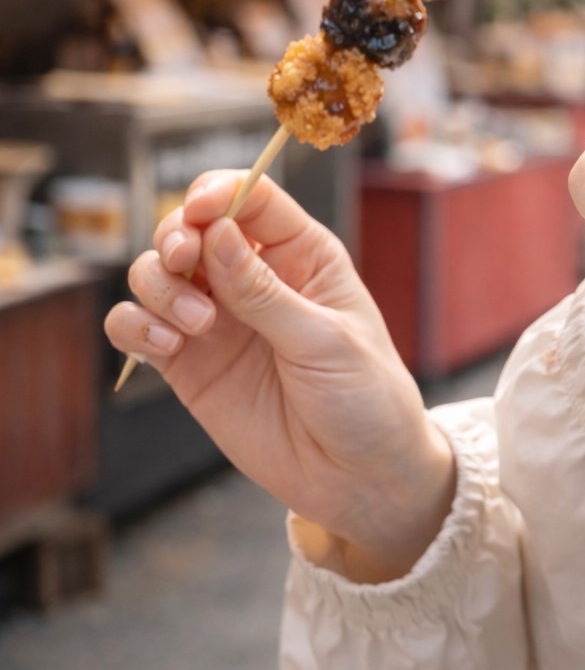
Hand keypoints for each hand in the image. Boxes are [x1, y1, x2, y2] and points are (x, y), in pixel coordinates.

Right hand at [104, 172, 454, 581]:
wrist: (359, 476)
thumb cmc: (365, 398)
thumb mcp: (325, 341)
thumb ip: (266, 292)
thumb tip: (217, 233)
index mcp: (303, 255)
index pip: (251, 198)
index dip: (217, 193)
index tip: (198, 212)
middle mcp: (254, 278)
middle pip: (190, 226)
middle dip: (174, 236)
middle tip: (185, 265)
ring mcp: (217, 319)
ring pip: (156, 272)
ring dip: (158, 285)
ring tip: (194, 327)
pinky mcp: (188, 363)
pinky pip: (137, 326)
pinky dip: (134, 326)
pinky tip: (164, 347)